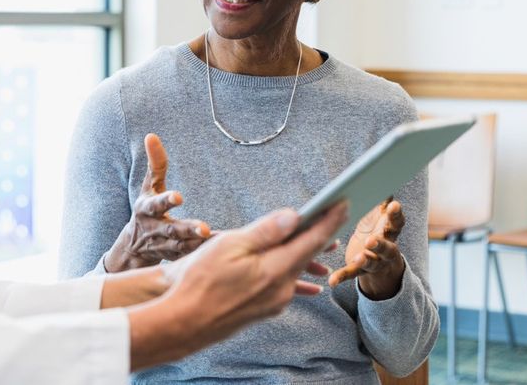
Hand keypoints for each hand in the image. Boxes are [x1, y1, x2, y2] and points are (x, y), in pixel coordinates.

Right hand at [103, 134, 209, 272]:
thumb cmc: (146, 210)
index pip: (156, 205)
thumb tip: (151, 135)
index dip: (166, 201)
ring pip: (183, 247)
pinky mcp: (176, 259)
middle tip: (204, 229)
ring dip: (198, 245)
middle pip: (172, 230)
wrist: (133, 248)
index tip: (179, 197)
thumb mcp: (148, 187)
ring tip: (216, 239)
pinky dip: (204, 255)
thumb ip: (155, 163)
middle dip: (187, 229)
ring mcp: (165, 247)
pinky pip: (192, 258)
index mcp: (147, 209)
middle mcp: (155, 229)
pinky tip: (222, 251)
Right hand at [128, 203, 348, 370]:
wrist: (183, 323)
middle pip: (308, 255)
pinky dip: (298, 276)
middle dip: (323, 233)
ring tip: (326, 239)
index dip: (328, 220)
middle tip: (338, 213)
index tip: (344, 203)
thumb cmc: (200, 281)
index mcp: (275, 269)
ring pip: (297, 270)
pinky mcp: (264, 309)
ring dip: (309, 253)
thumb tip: (294, 216)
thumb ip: (266, 231)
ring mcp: (274, 302)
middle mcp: (280, 288)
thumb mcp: (230, 246)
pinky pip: (287, 286)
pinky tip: (313, 283)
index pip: (311, 240)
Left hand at [328, 197, 405, 299]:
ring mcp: (376, 261)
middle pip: (388, 245)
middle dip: (381, 242)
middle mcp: (387, 247)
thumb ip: (380, 202)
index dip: (396, 214)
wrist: (381, 265)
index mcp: (390, 230)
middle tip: (372, 239)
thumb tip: (380, 174)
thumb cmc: (376, 230)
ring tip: (358, 257)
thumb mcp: (379, 216)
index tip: (393, 205)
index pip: (397, 222)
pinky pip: (353, 274)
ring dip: (366, 259)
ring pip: (372, 261)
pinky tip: (332, 282)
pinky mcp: (362, 271)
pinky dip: (342, 276)